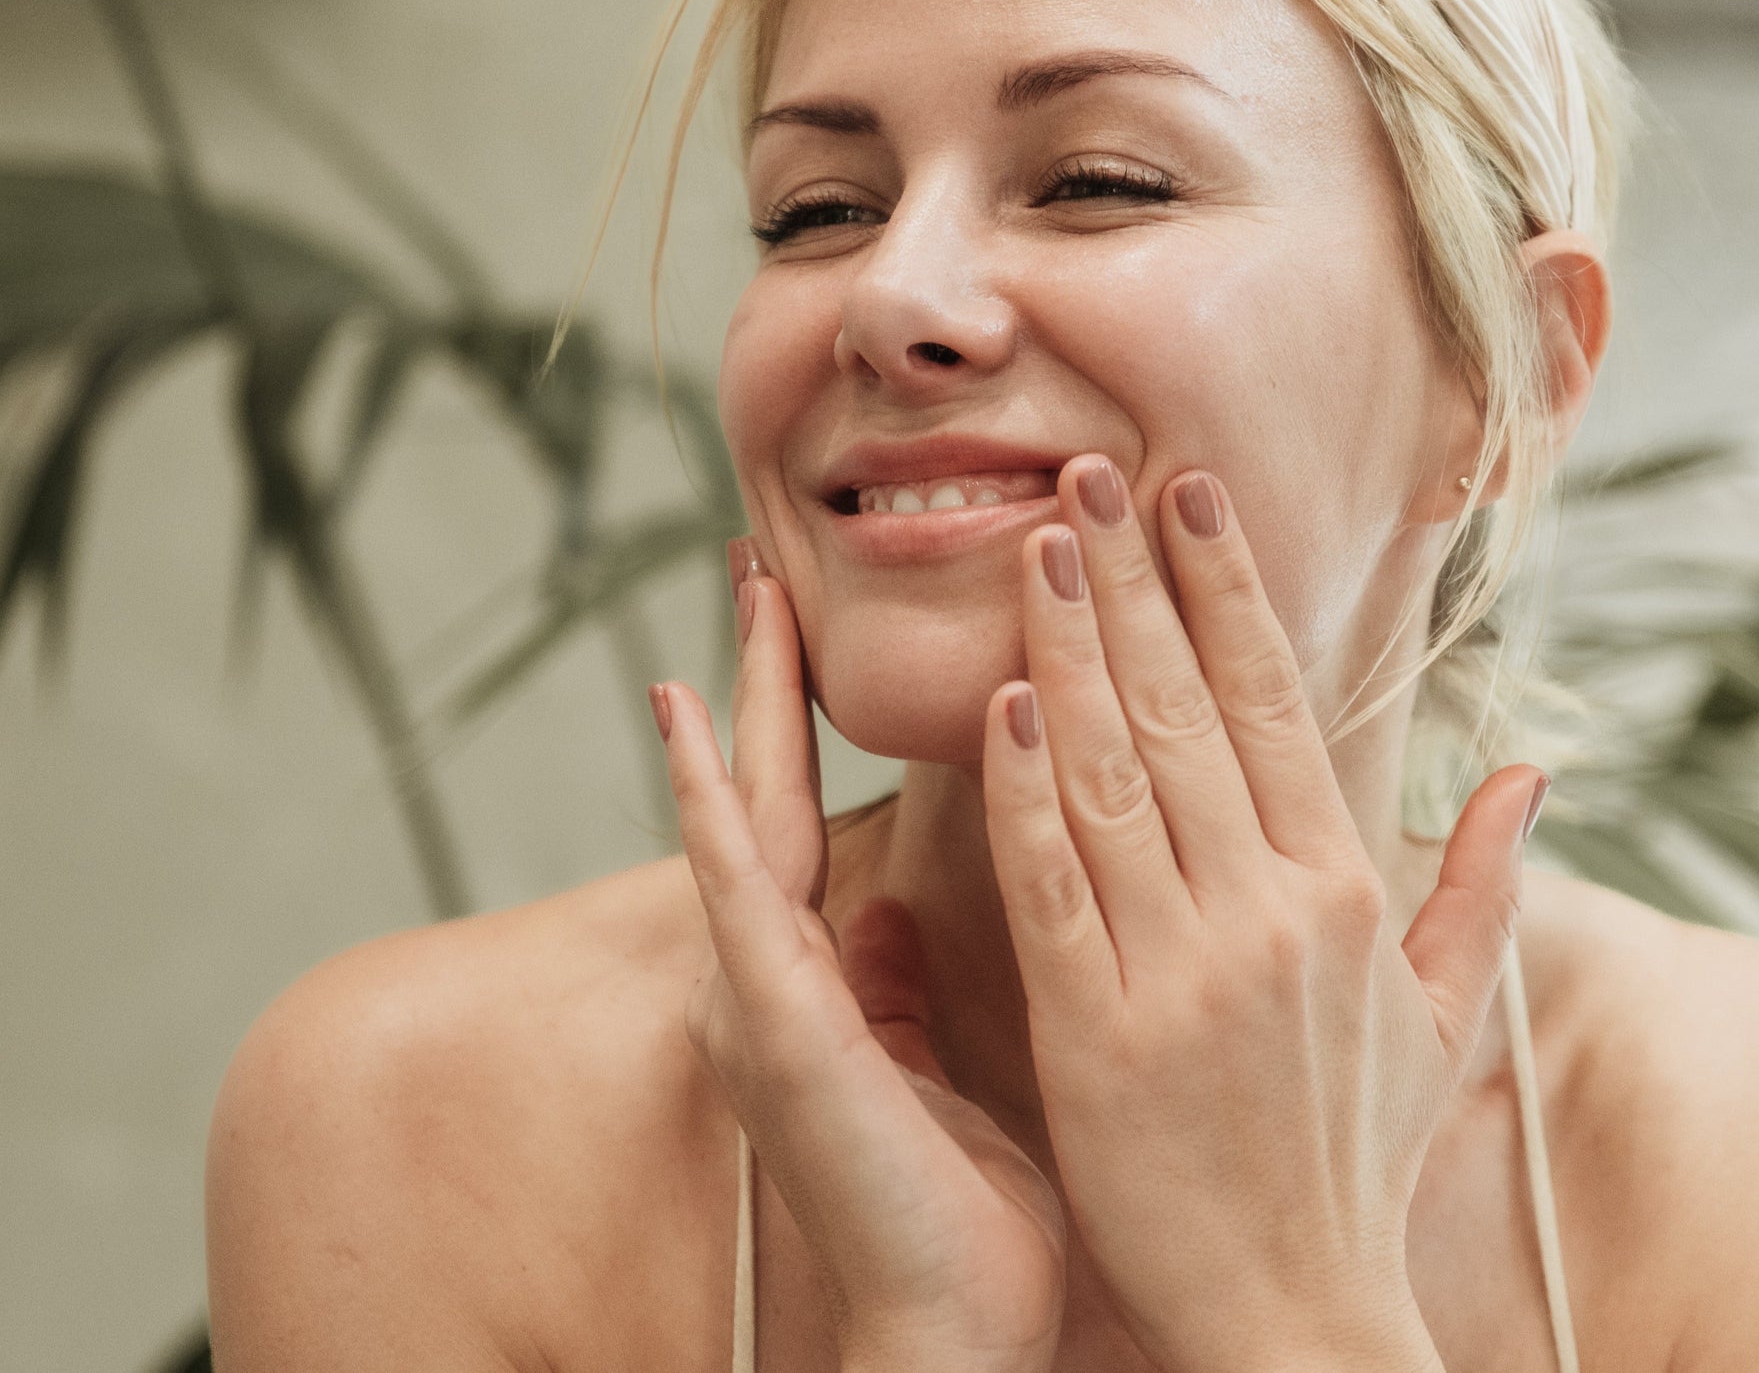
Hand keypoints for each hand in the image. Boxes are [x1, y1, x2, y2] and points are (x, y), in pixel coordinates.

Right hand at [658, 550, 1066, 1372]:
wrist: (956, 1335)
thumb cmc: (961, 1212)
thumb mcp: (928, 1068)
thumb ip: (891, 986)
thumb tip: (885, 914)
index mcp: (824, 981)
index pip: (811, 814)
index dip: (796, 719)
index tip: (796, 624)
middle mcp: (779, 977)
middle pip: (771, 793)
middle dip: (761, 683)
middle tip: (756, 570)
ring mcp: (768, 999)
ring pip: (748, 820)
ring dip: (737, 710)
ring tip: (735, 604)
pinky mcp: (781, 1027)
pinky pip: (742, 894)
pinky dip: (710, 806)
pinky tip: (688, 731)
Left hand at [981, 459, 1543, 1372]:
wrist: (1293, 1312)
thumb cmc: (1356, 1154)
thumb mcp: (1443, 1017)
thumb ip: (1482, 884)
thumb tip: (1533, 771)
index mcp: (1346, 890)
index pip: (1277, 700)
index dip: (1227, 588)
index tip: (1189, 492)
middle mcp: (1271, 909)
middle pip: (1186, 708)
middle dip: (1135, 579)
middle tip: (1087, 472)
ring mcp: (1183, 967)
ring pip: (1114, 772)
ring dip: (1072, 649)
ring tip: (1038, 545)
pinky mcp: (1098, 1029)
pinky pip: (1054, 883)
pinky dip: (1023, 788)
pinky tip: (999, 701)